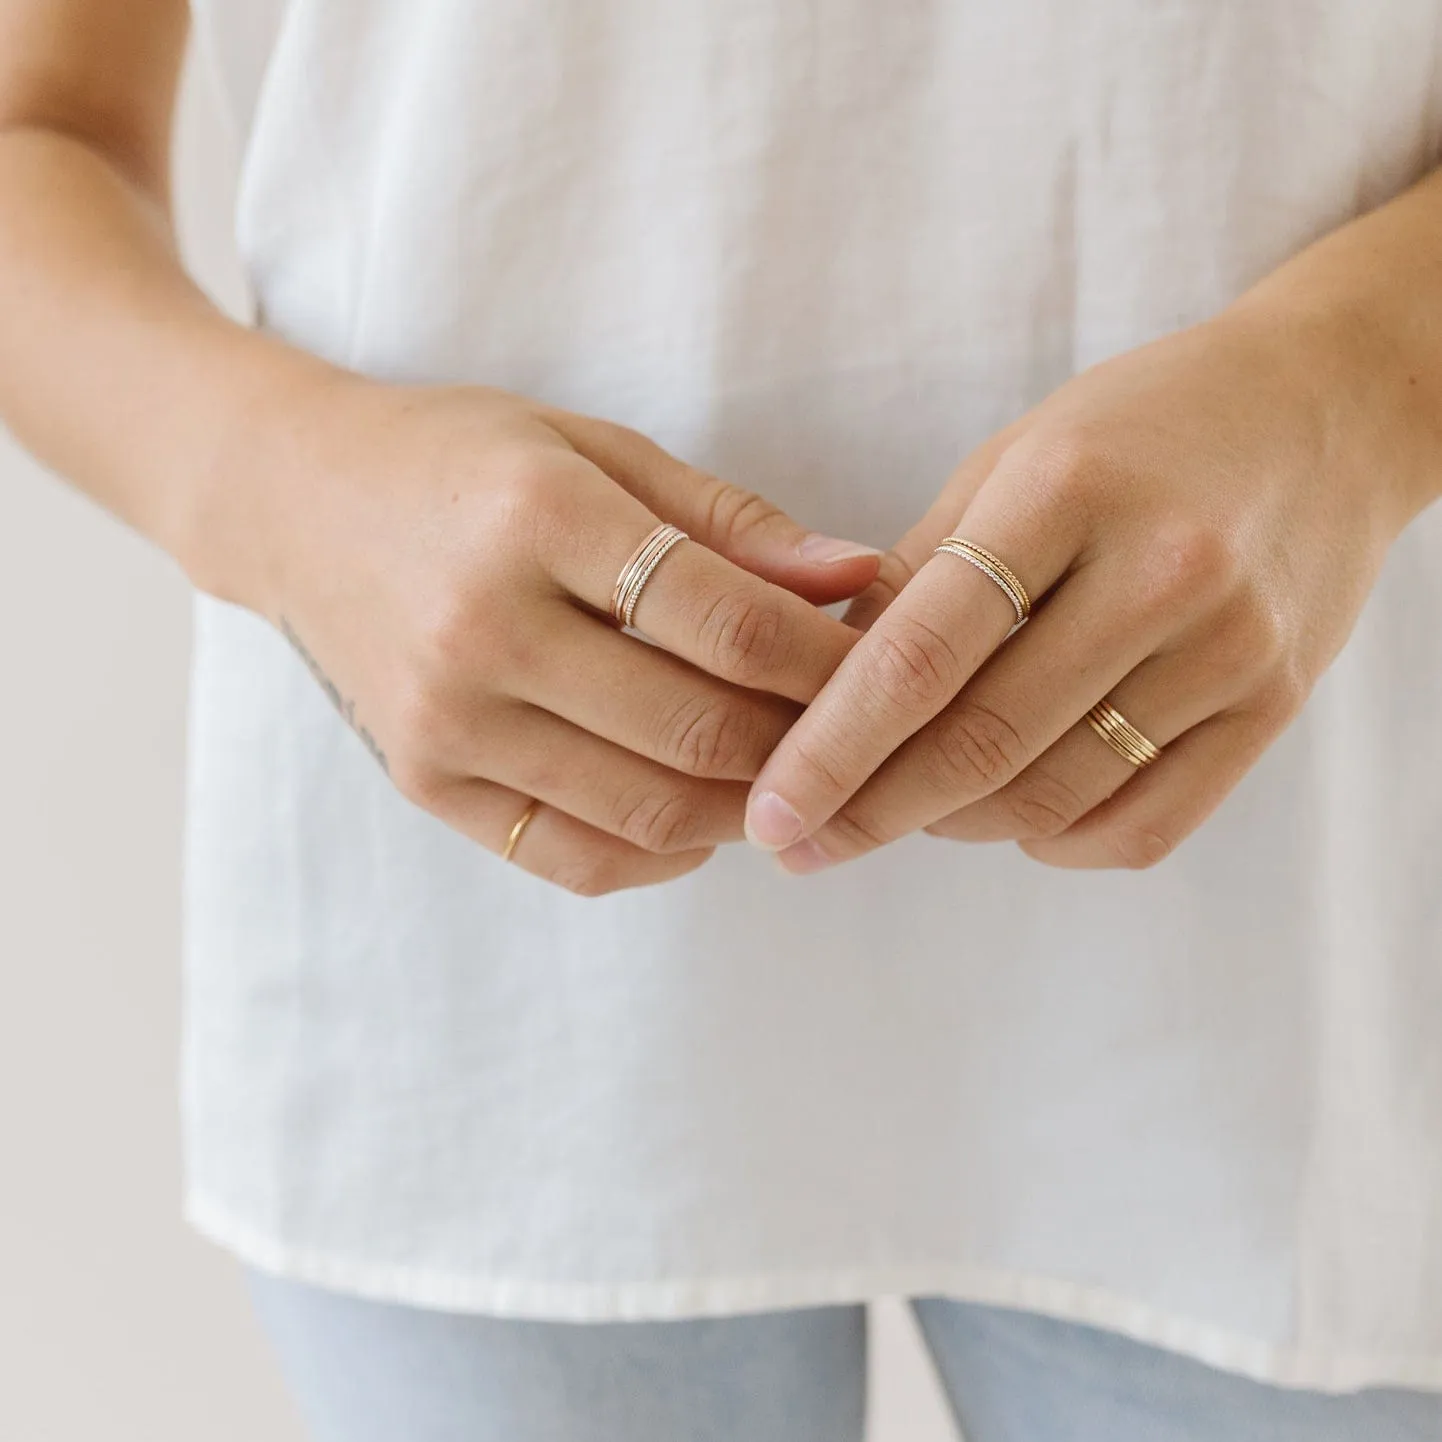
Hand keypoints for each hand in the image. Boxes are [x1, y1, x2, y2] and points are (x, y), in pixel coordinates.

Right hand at [202, 374, 878, 893]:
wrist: (297, 504)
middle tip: (855, 734)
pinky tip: (701, 813)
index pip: (725, 620)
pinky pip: (574, 857)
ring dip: (747, 807)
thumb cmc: (465, 463)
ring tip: (791, 774)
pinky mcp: (424, 782)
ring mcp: (445, 721)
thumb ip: (729, 520)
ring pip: (648, 809)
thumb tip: (858, 577)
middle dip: (804, 742)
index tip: (884, 666)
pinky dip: (662, 853)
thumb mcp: (593, 449)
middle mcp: (483, 629)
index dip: (826, 659)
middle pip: (696, 729)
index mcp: (538, 520)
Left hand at [746, 304, 1421, 871]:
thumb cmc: (1138, 432)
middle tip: (798, 846)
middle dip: (870, 812)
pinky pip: (1142, 826)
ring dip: (954, 826)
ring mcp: (1231, 648)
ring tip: (899, 813)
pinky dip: (1054, 842)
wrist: (1325, 413)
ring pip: (1055, 798)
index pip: (922, 655)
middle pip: (982, 743)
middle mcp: (1161, 572)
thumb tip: (818, 690)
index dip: (830, 749)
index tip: (769, 814)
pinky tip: (1009, 816)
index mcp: (1067, 491)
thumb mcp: (1013, 460)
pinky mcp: (1275, 706)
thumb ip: (920, 575)